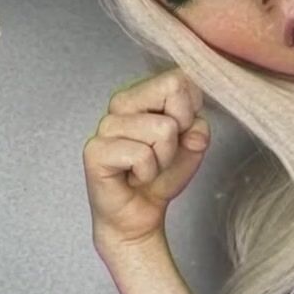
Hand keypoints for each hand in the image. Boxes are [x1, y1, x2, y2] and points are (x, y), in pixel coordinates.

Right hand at [82, 67, 209, 250]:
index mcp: (143, 94)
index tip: (179, 134)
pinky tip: (133, 178)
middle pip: (173, 90)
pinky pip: (141, 155)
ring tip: (145, 168)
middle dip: (180, 131)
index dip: (191, 109)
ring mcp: (105, 125)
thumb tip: (193, 127)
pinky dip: (147, 173)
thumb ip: (198, 126)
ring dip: (163, 159)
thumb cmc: (162, 176)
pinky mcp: (95, 151)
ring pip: (162, 129)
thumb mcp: (192, 145)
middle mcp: (121, 103)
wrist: (139, 216)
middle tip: (160, 153)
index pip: (180, 77)